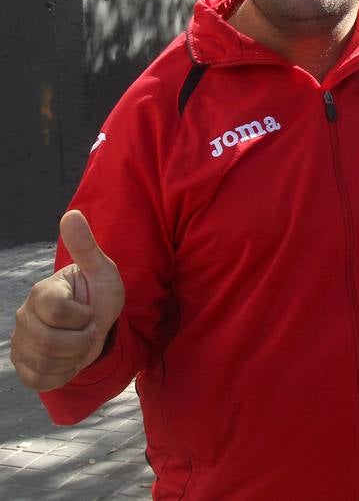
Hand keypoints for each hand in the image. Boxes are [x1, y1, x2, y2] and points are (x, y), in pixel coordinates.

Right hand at [10, 210, 124, 390]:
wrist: (97, 321)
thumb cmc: (98, 292)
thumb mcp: (101, 269)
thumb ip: (85, 246)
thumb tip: (72, 214)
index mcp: (42, 292)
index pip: (57, 312)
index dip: (83, 317)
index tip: (90, 312)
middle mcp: (25, 317)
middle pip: (51, 343)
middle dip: (81, 341)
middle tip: (88, 330)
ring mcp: (21, 342)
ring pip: (46, 363)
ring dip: (74, 358)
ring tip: (79, 343)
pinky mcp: (23, 365)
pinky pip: (40, 381)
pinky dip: (62, 375)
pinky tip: (69, 360)